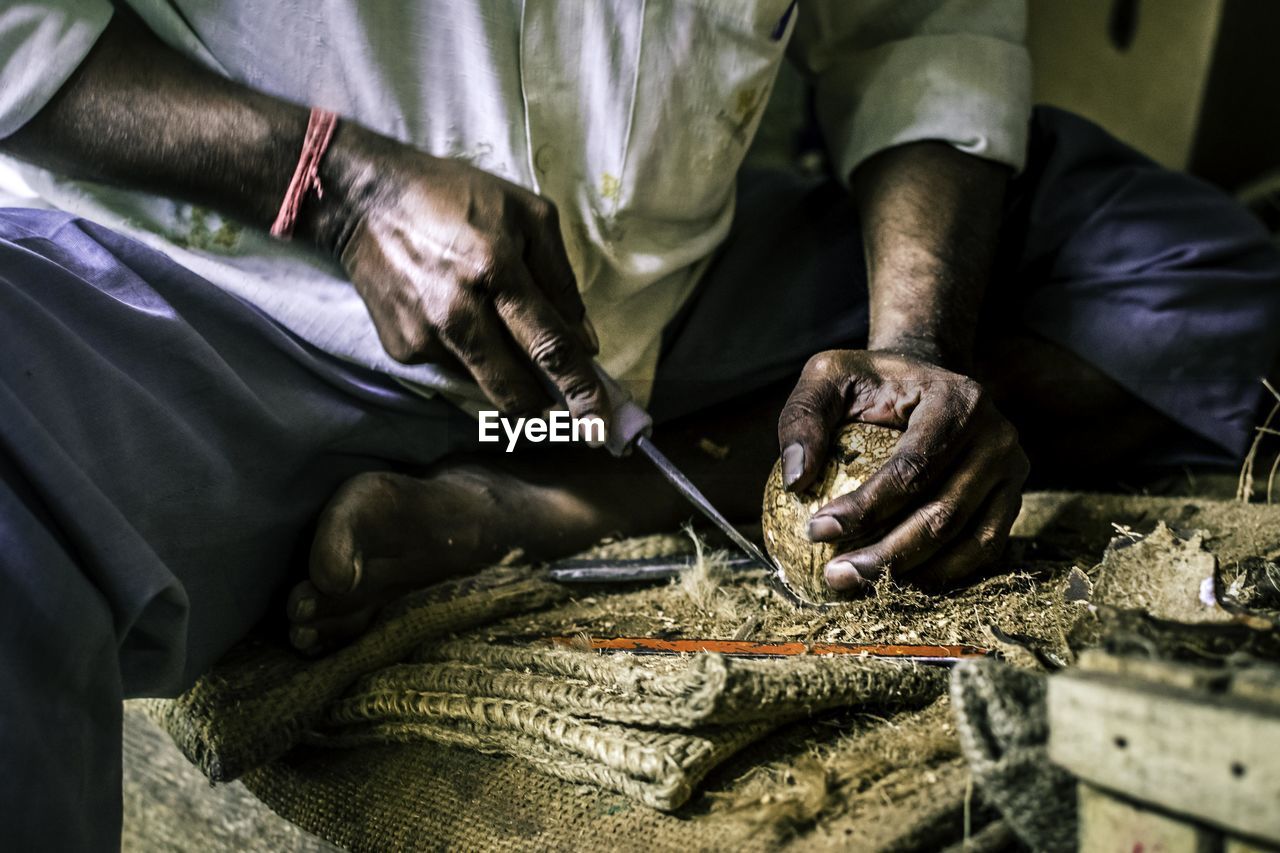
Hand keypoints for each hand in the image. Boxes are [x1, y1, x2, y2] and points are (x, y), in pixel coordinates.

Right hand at [323, 129, 607, 420]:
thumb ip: (561, 279)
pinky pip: (454, 370)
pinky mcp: (402, 350)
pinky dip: (471, 357)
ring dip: (507, 377)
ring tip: (497, 332)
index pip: (549, 346)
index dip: (580, 389)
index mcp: (496, 269)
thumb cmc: (456, 197)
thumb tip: (585, 342)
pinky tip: (459, 320)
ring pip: (485, 387)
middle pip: (515, 390)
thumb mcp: (528, 215)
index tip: (600, 426)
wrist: (367, 200)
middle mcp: (457, 312)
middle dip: (545, 406)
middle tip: (563, 402)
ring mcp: (425, 336)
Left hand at [777, 350, 1028, 592]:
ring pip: (968, 541)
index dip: (866, 507)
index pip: (913, 468)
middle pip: (943, 514)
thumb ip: (804, 417)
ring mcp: (1012, 470)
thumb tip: (796, 481)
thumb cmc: (869, 381)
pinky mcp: (1012, 498)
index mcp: (957, 401)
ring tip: (858, 584)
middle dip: (885, 554)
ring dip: (912, 573)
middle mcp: (996, 436)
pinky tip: (896, 580)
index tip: (816, 530)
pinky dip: (942, 573)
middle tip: (836, 575)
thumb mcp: (827, 376)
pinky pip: (983, 548)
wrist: (924, 378)